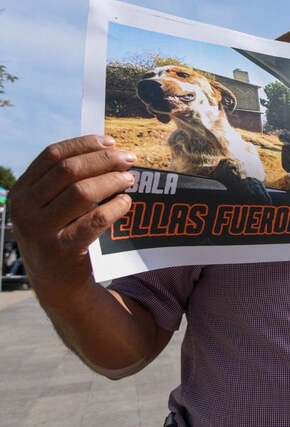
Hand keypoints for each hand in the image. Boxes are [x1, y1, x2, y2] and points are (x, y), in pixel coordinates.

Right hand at [9, 135, 135, 302]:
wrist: (56, 284)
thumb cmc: (61, 233)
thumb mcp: (51, 206)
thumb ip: (68, 181)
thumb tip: (108, 149)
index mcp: (22, 191)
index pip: (52, 155)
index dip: (84, 144)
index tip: (111, 142)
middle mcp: (24, 209)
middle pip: (69, 170)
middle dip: (104, 160)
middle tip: (129, 159)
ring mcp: (39, 230)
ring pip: (81, 192)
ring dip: (111, 181)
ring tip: (130, 179)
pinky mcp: (61, 250)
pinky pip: (94, 220)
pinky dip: (114, 207)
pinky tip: (126, 202)